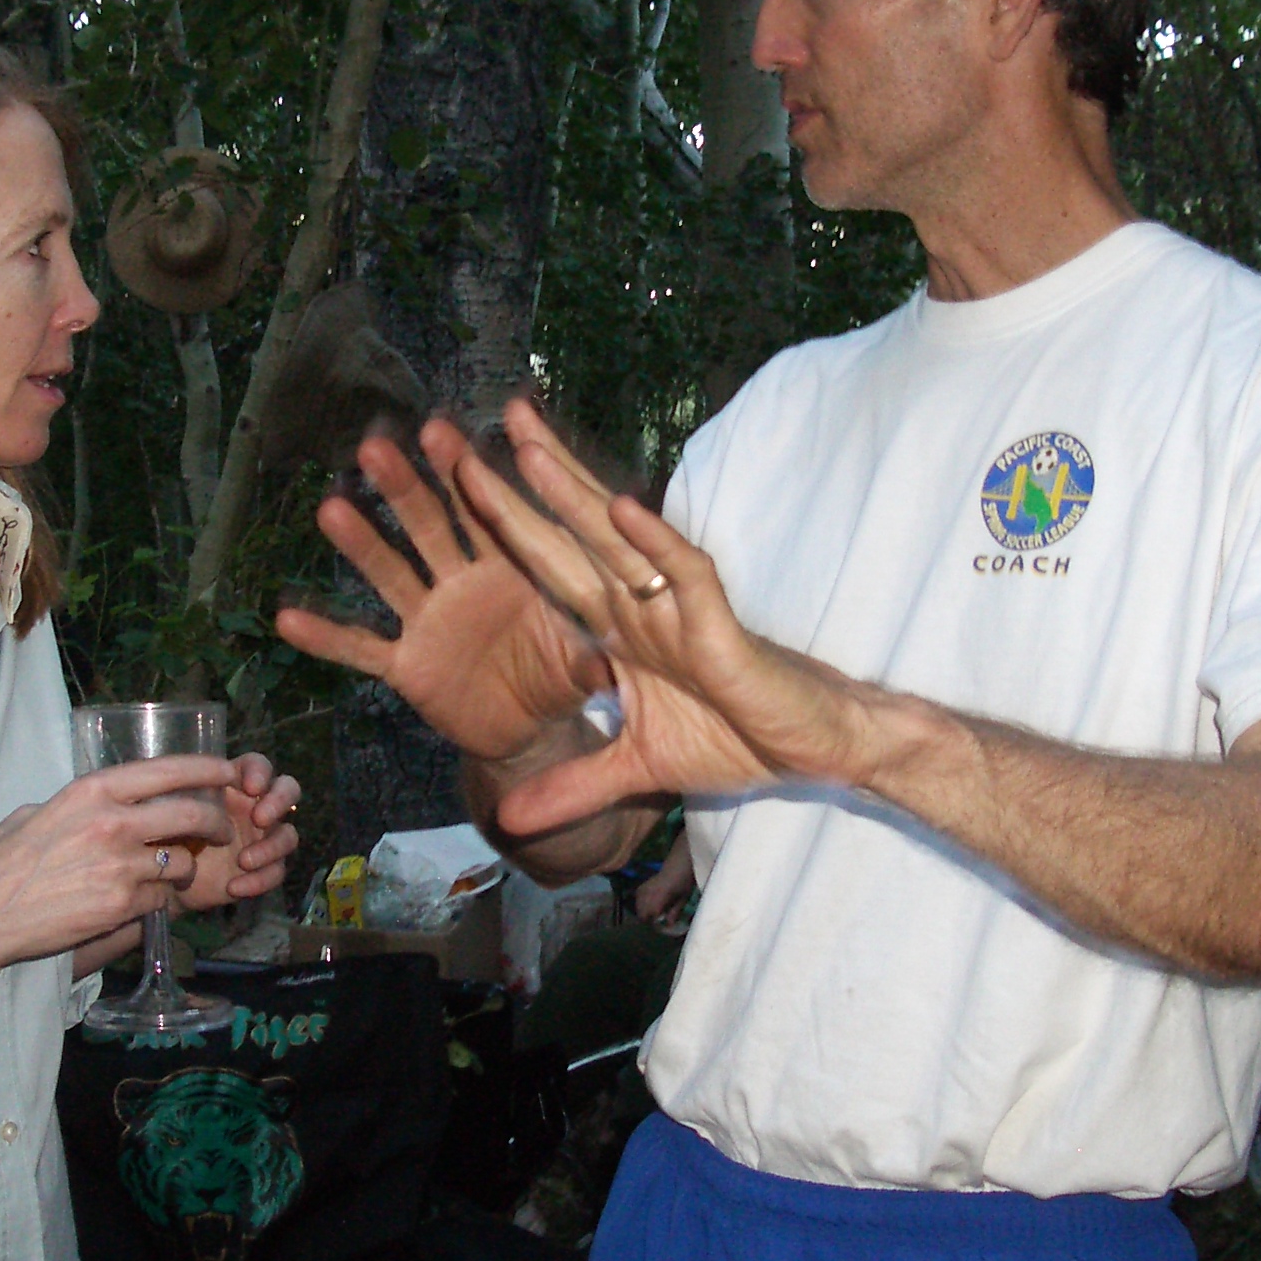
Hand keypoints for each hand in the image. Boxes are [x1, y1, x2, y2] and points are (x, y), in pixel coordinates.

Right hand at [0, 754, 233, 968]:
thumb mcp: (37, 813)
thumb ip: (79, 806)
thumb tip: (103, 804)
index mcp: (92, 791)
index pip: (168, 770)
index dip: (206, 769)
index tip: (227, 772)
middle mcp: (112, 821)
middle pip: (190, 813)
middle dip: (214, 823)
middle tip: (220, 831)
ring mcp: (120, 864)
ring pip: (180, 861)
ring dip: (181, 870)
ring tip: (167, 876)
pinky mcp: (121, 903)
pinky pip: (160, 899)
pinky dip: (156, 902)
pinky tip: (137, 903)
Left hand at [176, 751, 301, 910]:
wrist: (163, 875)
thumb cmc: (166, 830)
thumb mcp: (171, 805)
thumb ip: (189, 790)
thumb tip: (207, 780)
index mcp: (234, 783)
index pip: (259, 765)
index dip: (261, 772)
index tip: (250, 787)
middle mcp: (255, 805)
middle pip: (288, 790)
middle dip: (279, 801)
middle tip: (260, 818)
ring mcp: (262, 837)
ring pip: (288, 835)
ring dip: (271, 847)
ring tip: (243, 860)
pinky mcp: (262, 868)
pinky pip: (276, 872)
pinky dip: (259, 880)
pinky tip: (234, 887)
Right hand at [275, 419, 610, 763]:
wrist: (538, 729)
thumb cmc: (565, 671)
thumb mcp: (591, 650)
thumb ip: (597, 635)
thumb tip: (616, 631)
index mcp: (511, 566)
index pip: (485, 509)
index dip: (464, 471)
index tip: (444, 431)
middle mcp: (462, 582)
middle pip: (430, 526)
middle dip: (405, 487)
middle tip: (377, 447)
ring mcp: (430, 621)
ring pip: (391, 574)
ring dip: (362, 543)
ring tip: (331, 510)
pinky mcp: (409, 666)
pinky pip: (363, 649)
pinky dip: (328, 637)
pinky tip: (288, 617)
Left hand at [445, 399, 873, 831]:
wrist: (811, 750)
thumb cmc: (734, 739)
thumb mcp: (634, 771)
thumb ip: (570, 788)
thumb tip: (506, 819)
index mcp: (617, 630)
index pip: (547, 570)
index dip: (502, 531)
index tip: (450, 491)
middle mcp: (640, 607)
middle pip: (567, 537)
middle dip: (518, 489)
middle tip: (460, 441)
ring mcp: (678, 611)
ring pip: (616, 541)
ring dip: (572, 495)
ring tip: (527, 450)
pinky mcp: (719, 626)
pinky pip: (685, 575)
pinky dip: (655, 543)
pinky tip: (623, 509)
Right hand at [632, 828, 694, 926]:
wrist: (679, 863)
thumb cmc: (684, 880)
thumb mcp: (683, 897)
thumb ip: (675, 911)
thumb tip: (668, 924)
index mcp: (662, 894)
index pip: (651, 912)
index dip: (654, 922)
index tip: (660, 925)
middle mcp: (650, 890)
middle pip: (642, 911)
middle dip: (648, 919)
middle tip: (657, 921)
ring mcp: (645, 887)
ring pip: (638, 905)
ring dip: (644, 912)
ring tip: (653, 915)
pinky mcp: (643, 885)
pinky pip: (637, 898)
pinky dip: (640, 904)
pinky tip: (648, 906)